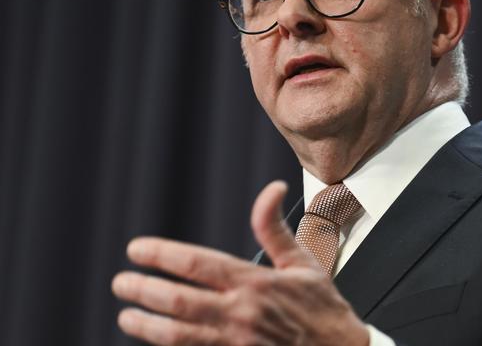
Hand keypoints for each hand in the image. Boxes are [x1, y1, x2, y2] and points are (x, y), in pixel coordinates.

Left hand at [112, 180, 369, 345]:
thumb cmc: (322, 308)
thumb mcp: (302, 261)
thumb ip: (274, 227)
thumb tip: (272, 189)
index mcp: (256, 282)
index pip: (198, 264)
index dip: (162, 255)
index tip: (137, 249)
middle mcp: (241, 313)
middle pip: (179, 301)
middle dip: (144, 291)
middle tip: (121, 282)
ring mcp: (237, 343)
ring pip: (178, 336)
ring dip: (147, 326)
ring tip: (126, 316)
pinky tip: (156, 340)